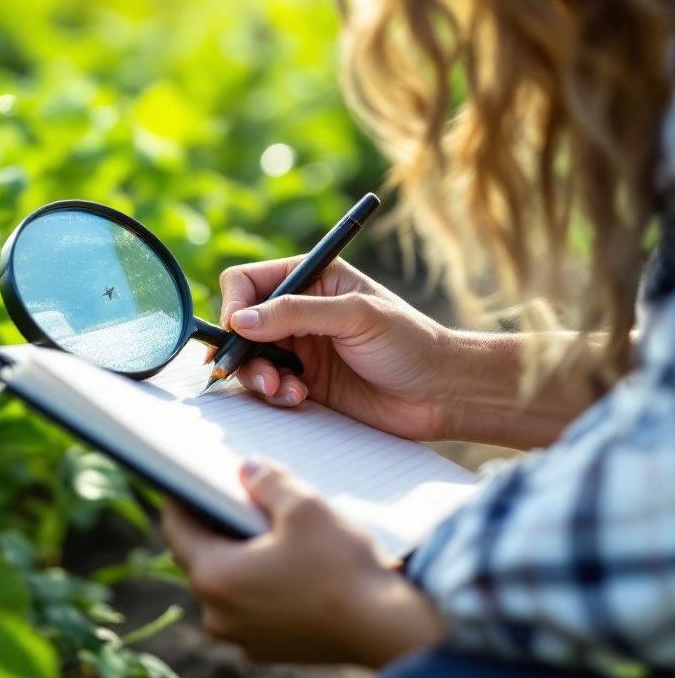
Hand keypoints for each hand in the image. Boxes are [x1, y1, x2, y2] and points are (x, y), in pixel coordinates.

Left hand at [161, 459, 444, 666]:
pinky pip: (250, 607)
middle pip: (197, 556)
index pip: (176, 528)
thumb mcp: (304, 506)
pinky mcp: (270, 648)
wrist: (391, 629)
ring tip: (260, 525)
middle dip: (209, 523)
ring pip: (224, 583)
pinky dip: (257, 583)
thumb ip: (265, 480)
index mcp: (214, 576)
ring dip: (235, 554)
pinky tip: (283, 562)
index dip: (179, 496)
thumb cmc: (344, 568)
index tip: (184, 473)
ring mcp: (243, 636)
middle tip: (227, 493)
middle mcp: (218, 614)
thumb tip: (245, 467)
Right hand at [211, 257, 578, 446]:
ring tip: (284, 391)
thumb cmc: (411, 344)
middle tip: (260, 374)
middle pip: (240, 324)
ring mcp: (298, 349)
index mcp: (312, 279)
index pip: (248, 281)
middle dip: (242, 350)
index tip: (237, 330)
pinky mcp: (302, 382)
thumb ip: (296, 313)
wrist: (442, 394)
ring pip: (248, 358)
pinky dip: (273, 395)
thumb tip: (241, 320)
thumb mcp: (357, 316)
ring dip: (258, 376)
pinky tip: (300, 399)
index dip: (235, 305)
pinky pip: (266, 387)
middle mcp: (298, 311)